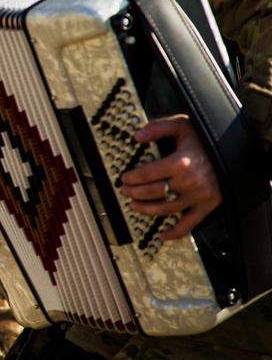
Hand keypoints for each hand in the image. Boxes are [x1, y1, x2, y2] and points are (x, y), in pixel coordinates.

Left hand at [119, 115, 221, 240]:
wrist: (236, 151)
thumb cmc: (207, 138)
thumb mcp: (183, 125)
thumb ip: (159, 127)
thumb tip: (137, 135)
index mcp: (180, 163)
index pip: (147, 174)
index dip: (132, 178)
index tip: (124, 178)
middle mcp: (189, 182)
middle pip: (153, 192)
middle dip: (135, 193)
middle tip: (126, 191)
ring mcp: (198, 196)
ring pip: (166, 208)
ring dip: (147, 209)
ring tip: (135, 206)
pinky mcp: (207, 206)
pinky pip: (189, 223)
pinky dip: (175, 232)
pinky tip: (162, 235)